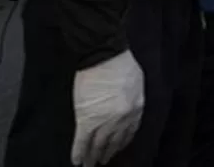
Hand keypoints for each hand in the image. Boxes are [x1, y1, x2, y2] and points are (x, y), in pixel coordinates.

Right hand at [71, 49, 144, 166]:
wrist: (105, 57)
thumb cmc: (121, 64)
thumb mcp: (137, 83)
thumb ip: (133, 99)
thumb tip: (128, 106)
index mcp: (136, 109)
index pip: (129, 132)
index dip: (122, 142)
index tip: (117, 148)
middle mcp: (122, 120)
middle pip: (114, 141)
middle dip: (108, 153)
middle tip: (103, 161)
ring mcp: (104, 122)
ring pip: (98, 145)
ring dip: (93, 157)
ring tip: (90, 165)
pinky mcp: (86, 120)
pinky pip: (82, 141)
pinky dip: (79, 152)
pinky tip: (77, 161)